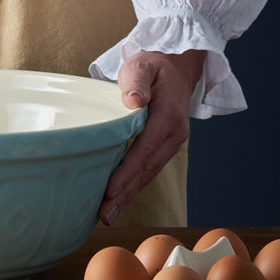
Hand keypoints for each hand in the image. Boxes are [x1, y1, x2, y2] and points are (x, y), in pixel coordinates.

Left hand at [98, 49, 204, 225]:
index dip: (128, 171)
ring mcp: (171, 143)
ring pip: (149, 174)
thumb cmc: (153, 66)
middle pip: (147, 169)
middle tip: (103, 214)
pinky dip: (133, 186)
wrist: (176, 69)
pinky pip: (148, 169)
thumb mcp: (142, 64)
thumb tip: (133, 100)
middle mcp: (174, 134)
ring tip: (107, 214)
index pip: (146, 148)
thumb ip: (136, 80)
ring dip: (128, 195)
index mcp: (169, 116)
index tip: (110, 190)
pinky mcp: (163, 148)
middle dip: (125, 193)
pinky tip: (117, 200)